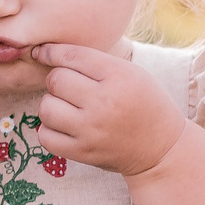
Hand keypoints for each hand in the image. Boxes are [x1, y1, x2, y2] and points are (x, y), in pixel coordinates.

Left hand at [31, 43, 187, 175]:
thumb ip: (95, 61)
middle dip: (57, 80)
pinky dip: (49, 129)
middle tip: (69, 86)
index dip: (51, 52)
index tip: (42, 53)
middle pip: (56, 80)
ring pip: (46, 107)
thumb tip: (48, 52)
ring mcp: (91, 130)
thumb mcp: (131, 73)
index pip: (72, 56)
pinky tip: (63, 126)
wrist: (162, 149)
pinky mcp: (83, 152)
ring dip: (51, 104)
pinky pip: (45, 136)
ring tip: (66, 106)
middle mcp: (104, 102)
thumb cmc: (144, 103)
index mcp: (119, 77)